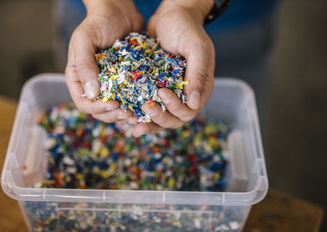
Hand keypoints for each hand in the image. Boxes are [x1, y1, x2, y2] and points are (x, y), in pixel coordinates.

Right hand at [65, 0, 142, 123]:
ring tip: (139, 114)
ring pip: (116, 109)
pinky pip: (131, 99)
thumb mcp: (84, 39)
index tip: (113, 105)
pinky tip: (147, 106)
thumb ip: (84, 65)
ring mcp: (111, 85)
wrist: (120, 11)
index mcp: (79, 79)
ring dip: (126, 115)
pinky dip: (137, 106)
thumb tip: (92, 93)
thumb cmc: (98, 22)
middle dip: (114, 115)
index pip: (84, 103)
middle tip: (129, 114)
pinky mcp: (126, 82)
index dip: (97, 108)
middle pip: (101, 111)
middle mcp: (94, 85)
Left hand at [133, 0, 214, 136]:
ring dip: (147, 121)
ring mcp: (169, 93)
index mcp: (199, 88)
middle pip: (174, 119)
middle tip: (146, 107)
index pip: (189, 111)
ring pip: (160, 117)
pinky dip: (138, 112)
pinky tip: (126, 113)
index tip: (162, 92)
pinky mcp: (153, 88)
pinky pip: (147, 105)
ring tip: (132, 119)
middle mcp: (185, 95)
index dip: (175, 108)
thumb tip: (194, 103)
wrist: (170, 15)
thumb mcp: (196, 48)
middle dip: (160, 117)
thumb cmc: (187, 28)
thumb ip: (198, 74)